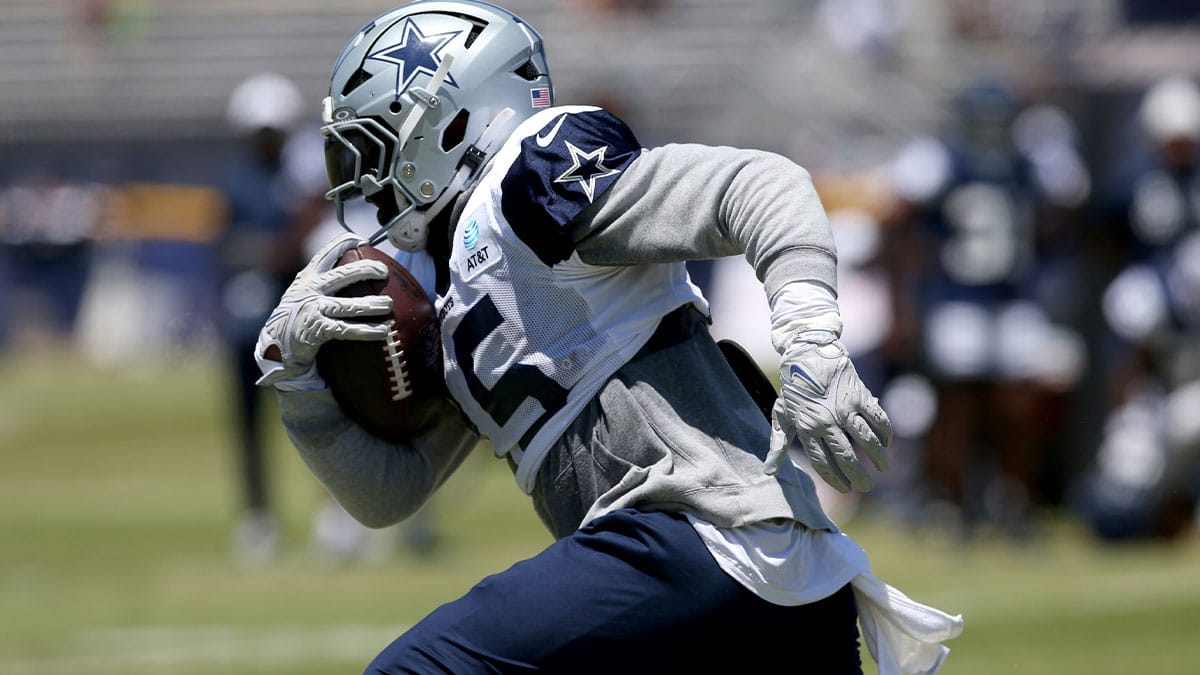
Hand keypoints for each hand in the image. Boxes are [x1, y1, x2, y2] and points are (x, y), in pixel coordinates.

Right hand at [255, 233, 393, 389]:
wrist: (275, 346)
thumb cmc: (298, 318)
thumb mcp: (304, 295)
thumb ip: (322, 284)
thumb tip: (353, 274)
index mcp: (307, 279)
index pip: (325, 254)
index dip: (343, 243)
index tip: (361, 239)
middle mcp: (309, 291)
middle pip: (342, 275)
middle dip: (365, 270)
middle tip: (384, 271)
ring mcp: (312, 309)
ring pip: (348, 305)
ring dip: (372, 304)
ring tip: (389, 304)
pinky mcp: (316, 329)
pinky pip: (347, 329)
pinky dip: (367, 330)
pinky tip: (383, 330)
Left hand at [768, 333, 892, 492]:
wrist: (807, 355)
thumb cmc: (794, 389)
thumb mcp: (781, 415)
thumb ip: (778, 444)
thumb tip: (769, 471)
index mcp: (807, 428)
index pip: (823, 462)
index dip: (835, 479)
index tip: (846, 489)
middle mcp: (826, 421)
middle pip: (845, 456)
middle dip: (858, 476)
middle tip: (866, 487)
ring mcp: (844, 409)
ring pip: (865, 440)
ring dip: (877, 457)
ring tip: (883, 467)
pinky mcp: (858, 396)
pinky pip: (877, 419)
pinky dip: (884, 432)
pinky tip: (886, 442)